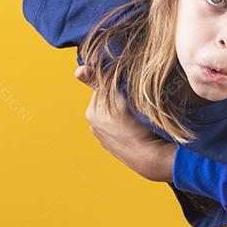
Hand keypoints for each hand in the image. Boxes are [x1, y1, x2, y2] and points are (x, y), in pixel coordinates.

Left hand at [76, 65, 175, 182]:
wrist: (147, 156)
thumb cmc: (133, 124)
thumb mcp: (115, 98)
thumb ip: (96, 82)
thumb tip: (78, 70)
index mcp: (91, 113)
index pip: (102, 89)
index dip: (116, 86)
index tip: (128, 88)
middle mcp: (94, 127)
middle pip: (108, 102)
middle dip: (120, 99)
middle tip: (134, 102)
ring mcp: (106, 139)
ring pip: (116, 116)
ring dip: (125, 113)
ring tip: (137, 116)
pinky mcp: (117, 148)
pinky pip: (122, 130)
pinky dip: (129, 126)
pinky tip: (138, 128)